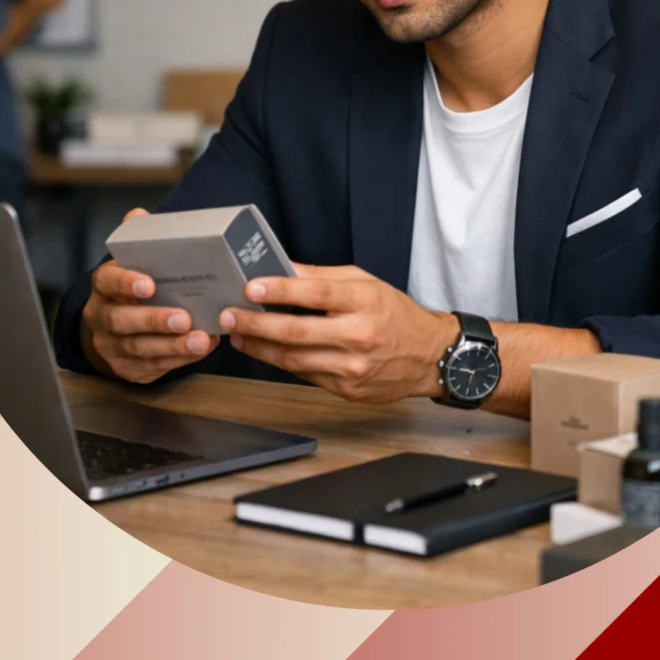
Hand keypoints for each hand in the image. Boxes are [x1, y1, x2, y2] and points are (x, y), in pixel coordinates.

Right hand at [80, 207, 217, 382]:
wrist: (110, 328)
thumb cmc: (132, 291)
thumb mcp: (133, 264)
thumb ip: (139, 241)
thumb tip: (138, 215)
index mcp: (104, 287)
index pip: (107, 282)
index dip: (126, 283)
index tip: (149, 284)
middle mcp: (101, 317)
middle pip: (121, 320)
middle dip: (153, 320)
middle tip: (184, 318)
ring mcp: (111, 346)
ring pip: (138, 348)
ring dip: (172, 346)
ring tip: (201, 340)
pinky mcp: (127, 369)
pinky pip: (152, 367)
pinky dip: (178, 360)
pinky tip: (202, 349)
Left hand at [219, 263, 452, 403]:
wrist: (430, 356)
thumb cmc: (396, 315)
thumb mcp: (368, 284)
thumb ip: (324, 277)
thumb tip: (283, 269)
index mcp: (366, 302)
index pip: (317, 294)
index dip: (281, 290)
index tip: (251, 287)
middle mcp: (359, 336)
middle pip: (296, 332)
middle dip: (255, 323)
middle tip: (229, 315)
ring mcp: (352, 367)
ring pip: (293, 359)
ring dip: (259, 347)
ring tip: (239, 334)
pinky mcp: (347, 389)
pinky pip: (305, 375)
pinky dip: (282, 363)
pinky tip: (267, 351)